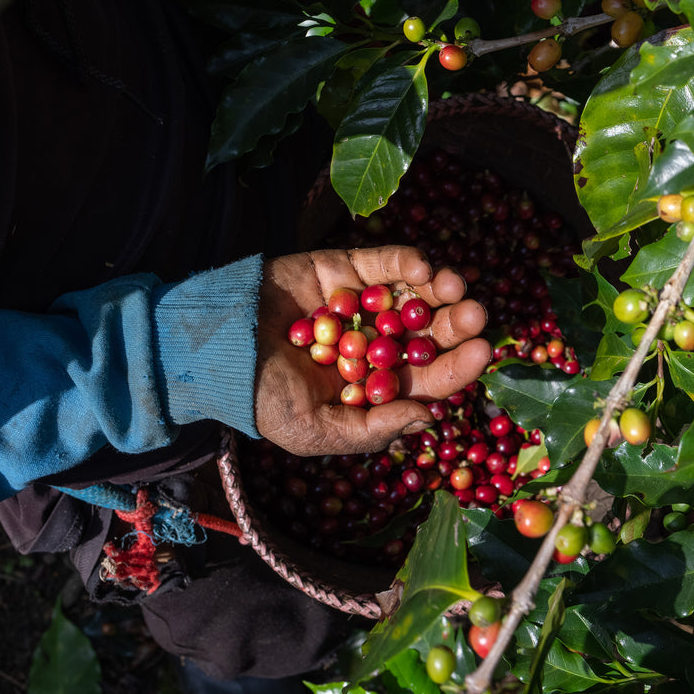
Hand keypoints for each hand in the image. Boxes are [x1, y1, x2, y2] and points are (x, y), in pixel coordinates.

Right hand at [254, 246, 490, 455]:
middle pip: (427, 333)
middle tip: (475, 315)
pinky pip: (382, 264)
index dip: (456, 366)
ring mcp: (361, 305)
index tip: (482, 351)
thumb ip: (371, 427)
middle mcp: (375, 344)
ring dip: (439, 288)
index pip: (425, 378)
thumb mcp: (313, 430)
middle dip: (454, 324)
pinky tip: (422, 267)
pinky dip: (405, 263)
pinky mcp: (343, 270)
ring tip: (454, 285)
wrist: (211, 349)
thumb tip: (429, 418)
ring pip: (412, 295)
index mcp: (374, 386)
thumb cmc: (260, 398)